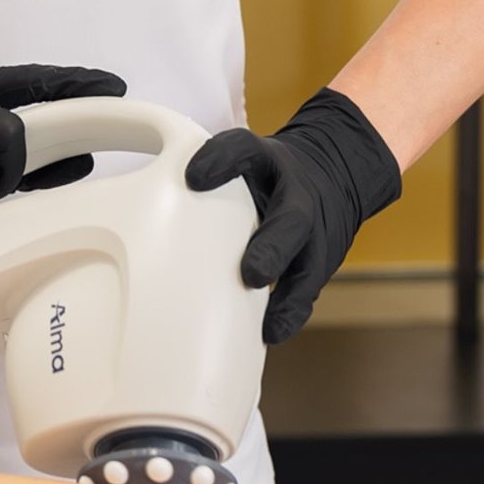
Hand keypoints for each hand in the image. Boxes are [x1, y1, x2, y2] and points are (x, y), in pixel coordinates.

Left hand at [185, 89, 400, 344]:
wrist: (333, 175)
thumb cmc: (266, 175)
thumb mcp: (243, 159)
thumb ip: (204, 176)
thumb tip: (150, 214)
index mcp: (266, 163)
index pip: (244, 150)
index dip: (221, 160)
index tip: (193, 177)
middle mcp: (296, 198)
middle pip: (291, 221)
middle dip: (272, 249)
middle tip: (252, 273)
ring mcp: (313, 234)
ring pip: (307, 267)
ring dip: (286, 296)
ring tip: (268, 323)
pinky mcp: (317, 265)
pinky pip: (306, 294)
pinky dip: (289, 315)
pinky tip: (269, 333)